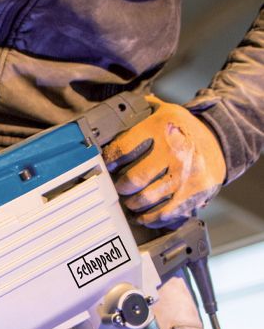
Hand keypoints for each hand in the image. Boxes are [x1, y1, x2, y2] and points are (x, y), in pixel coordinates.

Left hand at [102, 95, 225, 227]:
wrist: (220, 140)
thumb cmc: (182, 129)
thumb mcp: (162, 110)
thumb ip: (136, 112)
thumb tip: (107, 117)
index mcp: (161, 129)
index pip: (121, 150)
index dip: (109, 162)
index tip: (107, 167)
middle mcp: (175, 152)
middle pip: (132, 180)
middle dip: (121, 186)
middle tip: (121, 186)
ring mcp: (186, 175)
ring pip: (145, 200)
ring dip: (133, 204)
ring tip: (131, 200)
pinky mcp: (195, 194)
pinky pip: (164, 214)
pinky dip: (149, 218)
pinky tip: (144, 214)